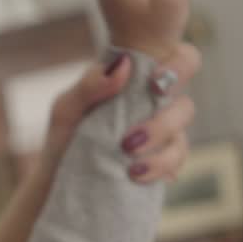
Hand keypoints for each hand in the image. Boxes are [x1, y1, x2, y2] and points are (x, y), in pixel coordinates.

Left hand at [43, 41, 200, 183]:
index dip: (180, 65)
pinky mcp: (162, 163)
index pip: (180, 59)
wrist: (56, 182)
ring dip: (158, 147)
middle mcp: (156, 105)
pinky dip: (159, 167)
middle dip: (167, 120)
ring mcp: (163, 135)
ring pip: (182, 136)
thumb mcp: (67, 109)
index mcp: (139, 81)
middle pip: (186, 103)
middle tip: (133, 137)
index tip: (154, 82)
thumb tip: (123, 65)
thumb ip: (90, 84)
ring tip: (128, 157)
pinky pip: (176, 162)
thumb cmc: (63, 137)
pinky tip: (136, 174)